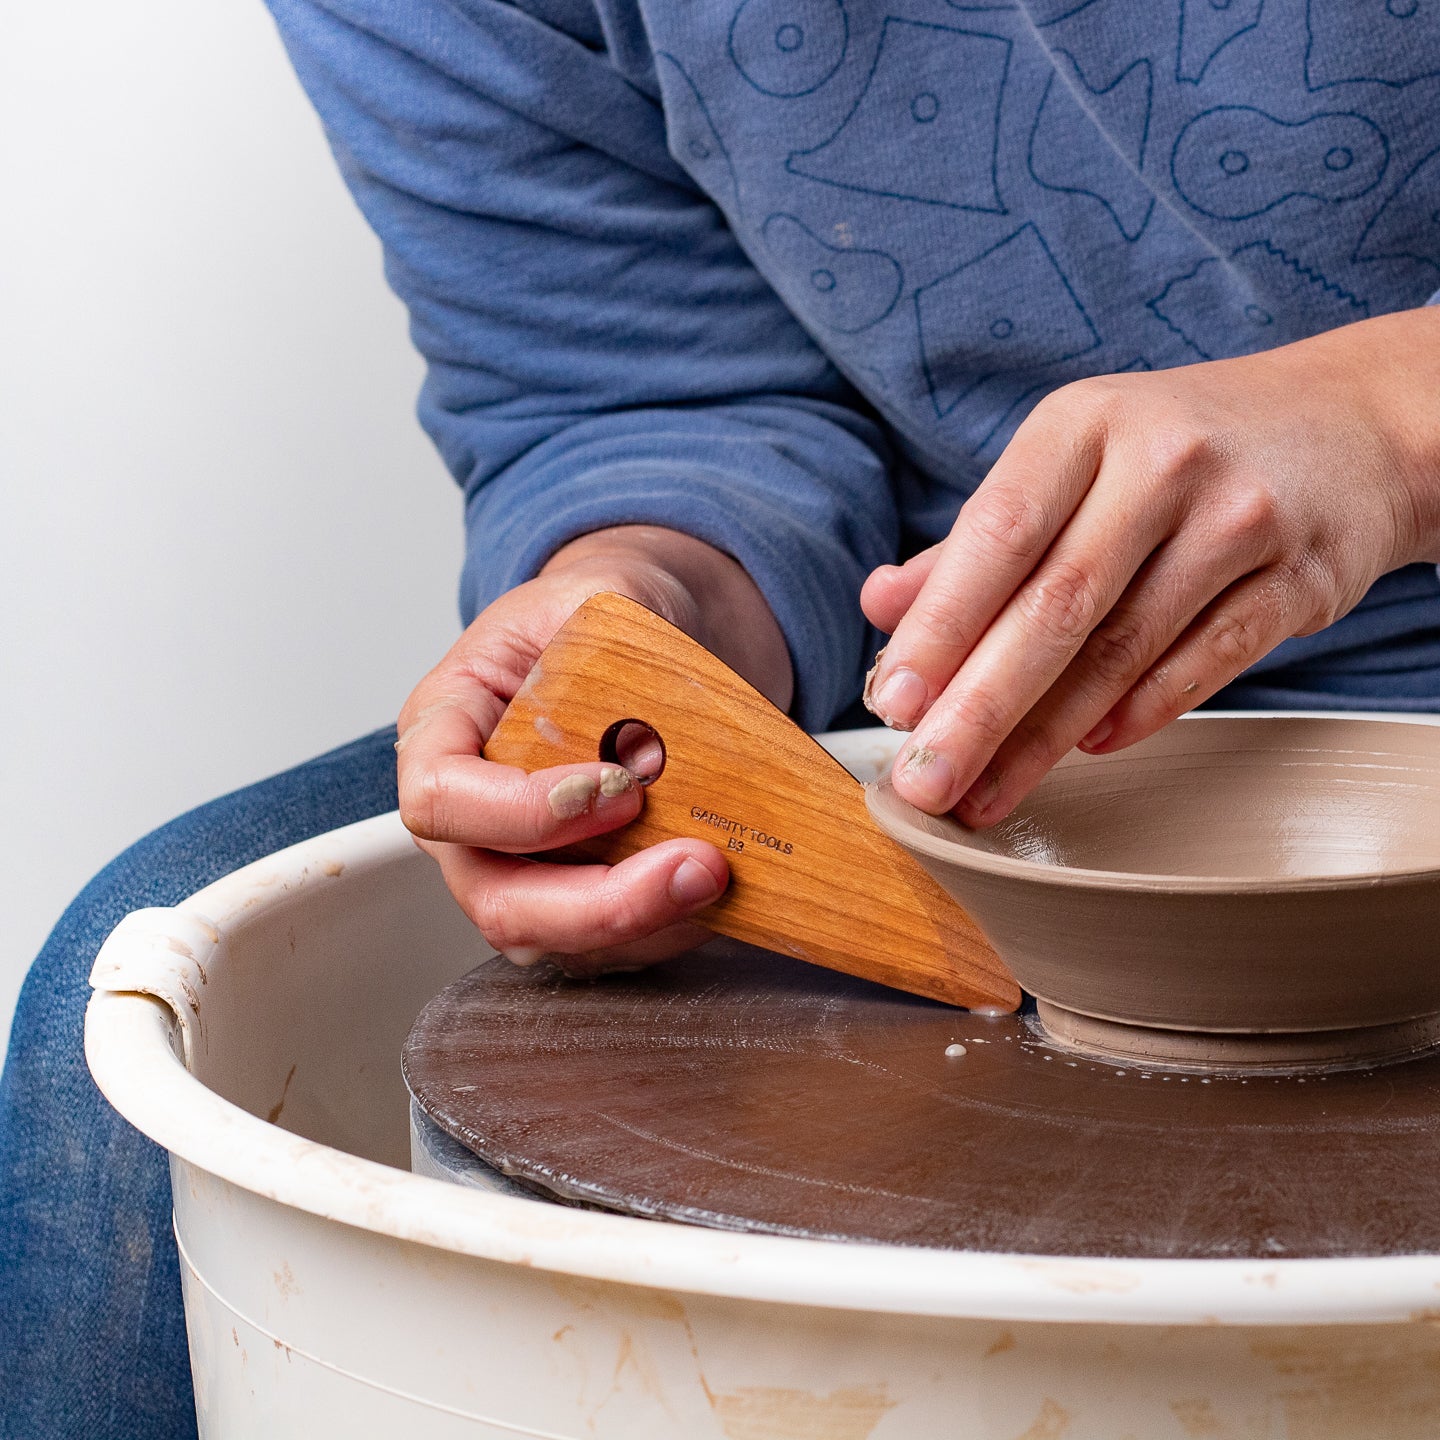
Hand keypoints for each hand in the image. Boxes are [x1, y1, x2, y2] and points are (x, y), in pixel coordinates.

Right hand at [397, 525, 791, 974]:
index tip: (622, 788)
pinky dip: (673, 930)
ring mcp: (522, 868)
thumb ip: (604, 640)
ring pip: (559, 940)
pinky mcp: (583, 898)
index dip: (523, 814)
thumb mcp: (594, 590)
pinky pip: (614, 945)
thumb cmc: (604, 614)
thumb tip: (638, 728)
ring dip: (648, 925)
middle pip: (498, 901)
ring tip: (722, 872)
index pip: (441, 800)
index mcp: (444, 729)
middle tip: (695, 865)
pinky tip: (727, 892)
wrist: (657, 635)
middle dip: (600, 902)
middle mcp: (470, 818)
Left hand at [862, 307, 1439, 825]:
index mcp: (1084, 423)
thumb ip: (976, 543)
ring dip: (1045, 737)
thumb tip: (881, 604)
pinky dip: (1142, 713)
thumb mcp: (1073, 463)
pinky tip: (1085, 752)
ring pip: (1125, 647)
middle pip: (1056, 605)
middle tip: (924, 779)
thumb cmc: (1175, 452)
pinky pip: (1208, 661)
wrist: (1348, 425)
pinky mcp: (1300, 576)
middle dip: (979, 707)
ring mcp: (1238, 517)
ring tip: (986, 793)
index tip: (891, 702)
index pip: (996, 534)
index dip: (939, 626)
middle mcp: (1162, 459)